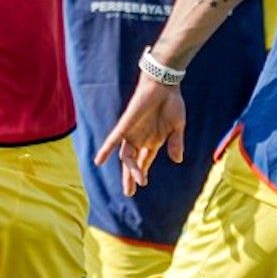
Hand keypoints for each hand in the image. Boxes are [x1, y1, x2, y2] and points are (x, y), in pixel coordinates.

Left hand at [94, 74, 186, 196]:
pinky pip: (113, 139)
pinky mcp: (126, 125)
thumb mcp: (177, 127)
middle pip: (133, 162)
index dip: (142, 172)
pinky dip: (106, 150)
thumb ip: (176, 143)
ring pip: (127, 156)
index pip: (145, 160)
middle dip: (131, 177)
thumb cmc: (172, 103)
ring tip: (133, 184)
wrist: (164, 84)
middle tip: (129, 193)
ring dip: (130, 170)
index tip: (142, 184)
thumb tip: (178, 161)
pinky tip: (99, 161)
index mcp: (153, 140)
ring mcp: (132, 132)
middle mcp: (141, 138)